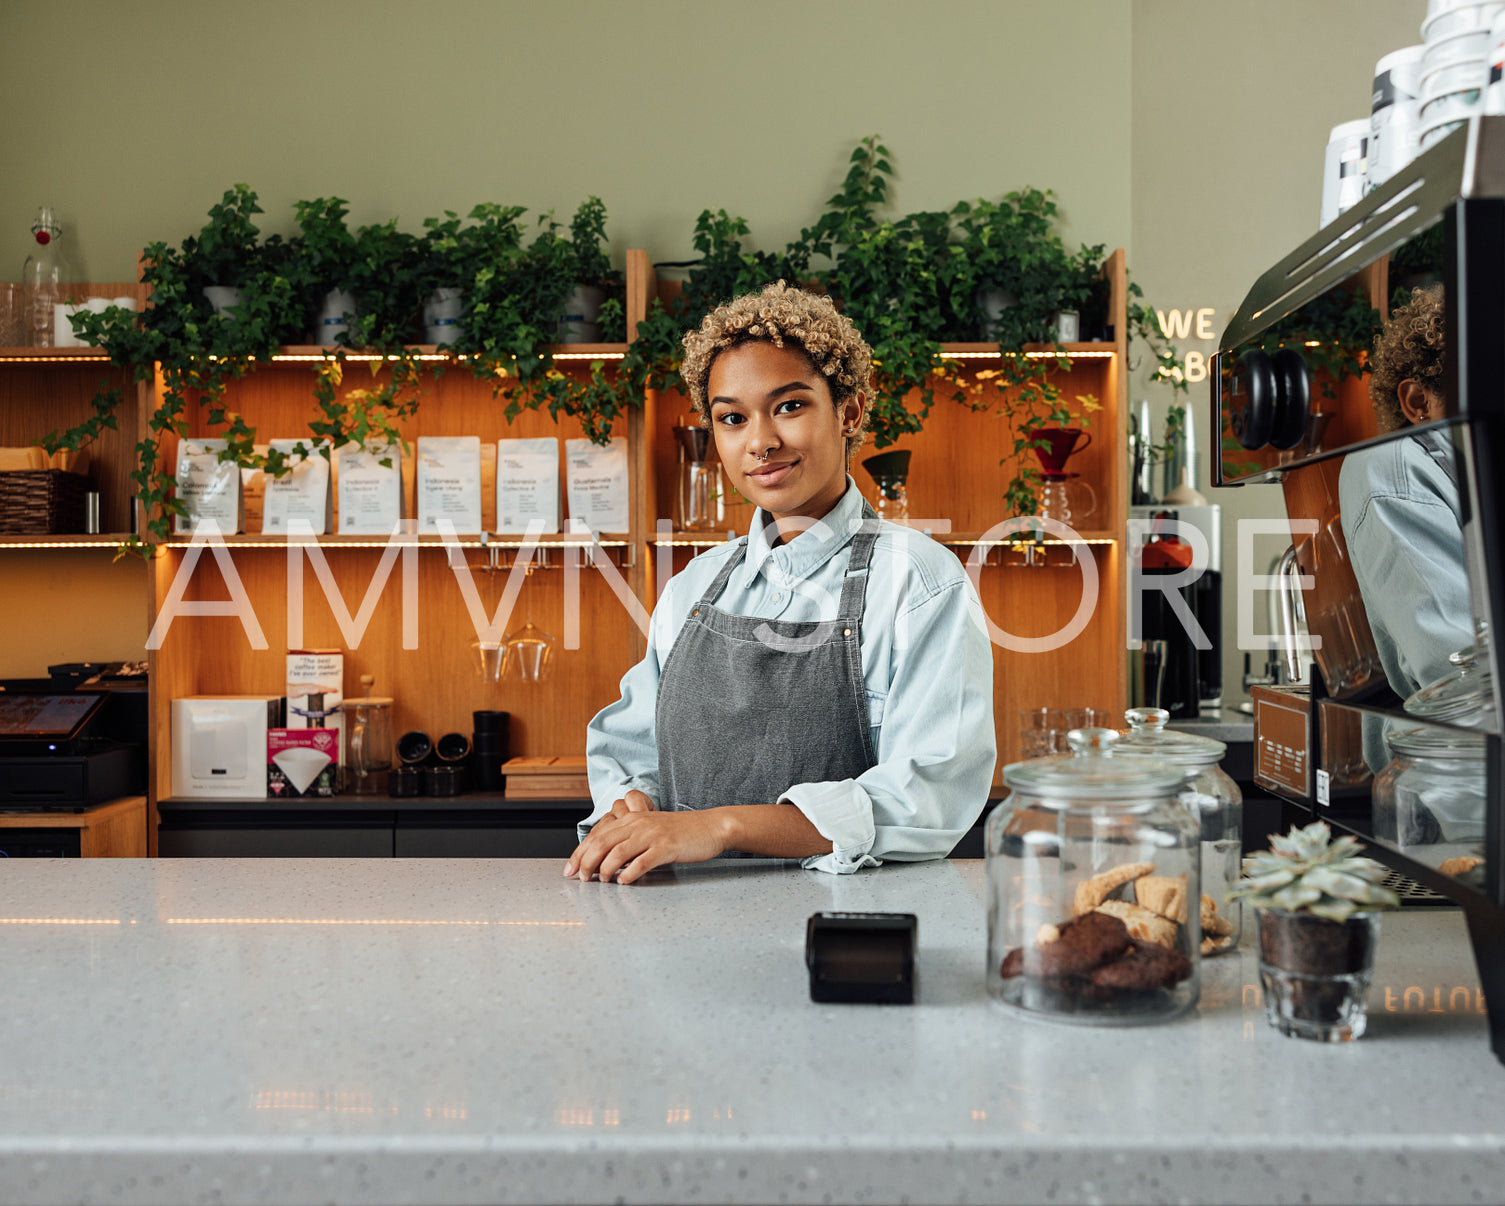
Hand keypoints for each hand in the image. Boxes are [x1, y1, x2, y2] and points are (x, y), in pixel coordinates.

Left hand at [564, 796, 727, 883]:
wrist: (710, 827)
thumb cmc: (680, 833)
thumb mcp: (650, 830)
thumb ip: (628, 840)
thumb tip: (604, 861)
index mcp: (632, 819)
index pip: (597, 835)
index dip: (579, 853)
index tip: (569, 870)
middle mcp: (639, 824)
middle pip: (602, 842)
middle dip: (586, 862)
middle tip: (580, 879)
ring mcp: (653, 834)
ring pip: (618, 852)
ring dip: (605, 869)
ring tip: (601, 882)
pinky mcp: (667, 847)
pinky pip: (643, 861)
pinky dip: (630, 874)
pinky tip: (624, 882)